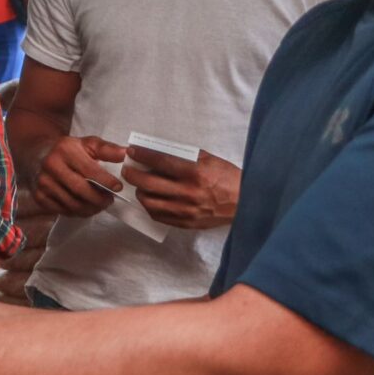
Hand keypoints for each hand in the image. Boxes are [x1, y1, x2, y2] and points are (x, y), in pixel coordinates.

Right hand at [32, 136, 125, 216]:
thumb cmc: (70, 150)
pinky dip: (78, 212)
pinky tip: (85, 206)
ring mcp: (43, 183)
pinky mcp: (38, 196)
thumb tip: (125, 153)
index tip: (118, 188)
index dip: (106, 181)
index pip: (89, 170)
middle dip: (99, 199)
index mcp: (65, 149)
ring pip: (72, 204)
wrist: (38, 154)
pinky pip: (63, 211)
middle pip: (81, 190)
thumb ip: (107, 149)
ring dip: (91, 208)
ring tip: (99, 204)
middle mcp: (51, 165)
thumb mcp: (88, 144)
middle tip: (109, 200)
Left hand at [122, 148, 239, 229]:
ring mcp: (185, 210)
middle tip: (128, 169)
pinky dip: (150, 206)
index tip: (132, 151)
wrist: (244, 202)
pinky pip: (158, 215)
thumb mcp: (208, 160)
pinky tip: (150, 199)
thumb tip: (158, 152)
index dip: (142, 155)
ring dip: (139, 191)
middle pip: (148, 182)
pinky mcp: (185, 223)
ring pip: (149, 201)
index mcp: (194, 172)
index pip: (159, 161)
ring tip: (139, 185)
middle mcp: (187, 192)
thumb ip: (184, 156)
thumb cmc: (226, 178)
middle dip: (133, 174)